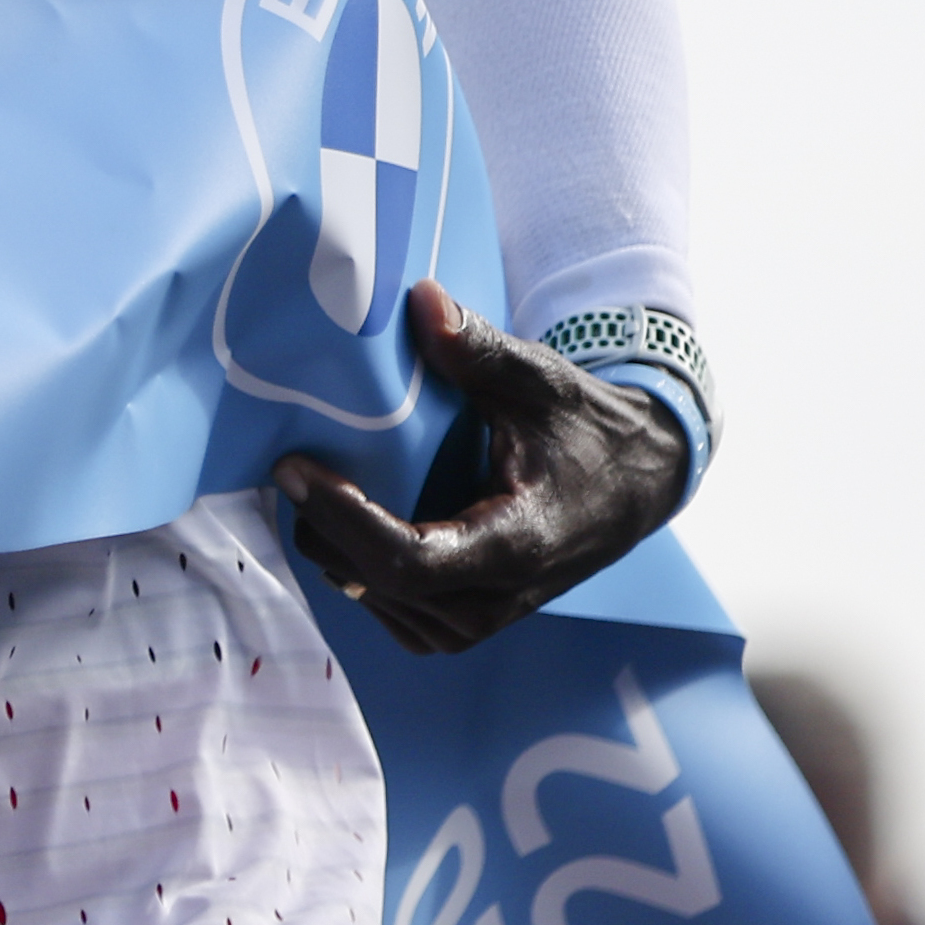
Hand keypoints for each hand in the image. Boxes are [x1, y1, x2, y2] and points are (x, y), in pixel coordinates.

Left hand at [273, 280, 690, 653]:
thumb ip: (478, 348)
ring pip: (373, 598)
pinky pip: (388, 606)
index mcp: (515, 545)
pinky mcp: (464, 624)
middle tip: (290, 463)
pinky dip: (357, 565)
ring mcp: (478, 622)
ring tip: (312, 483)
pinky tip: (346, 515)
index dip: (341, 517)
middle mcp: (494, 600)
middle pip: (377, 580)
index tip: (297, 468)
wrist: (635, 483)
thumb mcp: (540, 379)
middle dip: (324, 524)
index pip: (406, 558)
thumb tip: (420, 300)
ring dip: (335, 546)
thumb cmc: (585, 429)